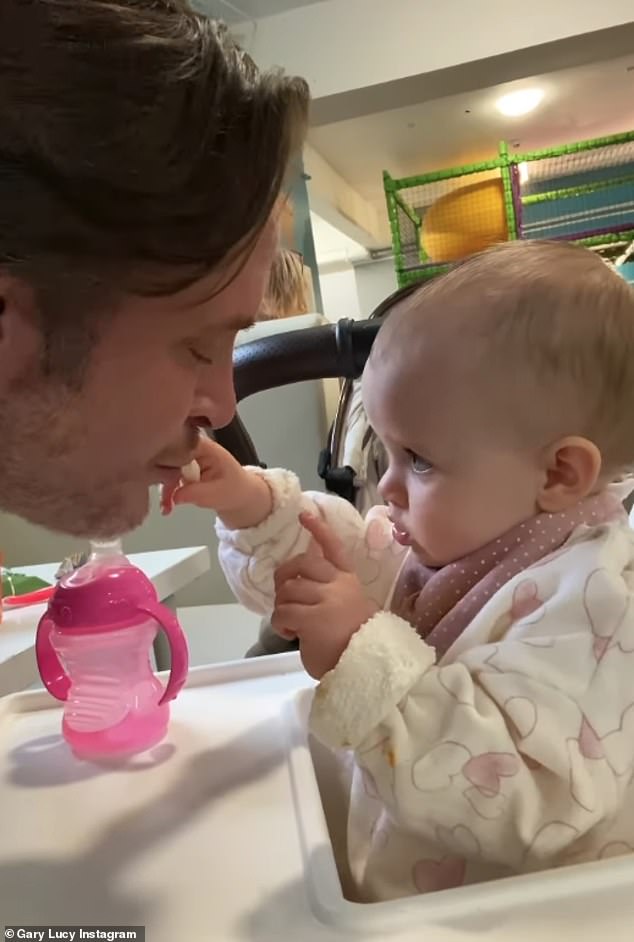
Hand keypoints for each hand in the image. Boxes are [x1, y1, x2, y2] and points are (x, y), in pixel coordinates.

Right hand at [163, 436, 272, 528]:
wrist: (241, 497)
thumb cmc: (235, 490)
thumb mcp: (218, 493)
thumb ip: (196, 492)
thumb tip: (174, 495)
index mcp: (205, 446)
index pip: (179, 443)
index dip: (168, 456)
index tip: (162, 475)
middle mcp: (193, 448)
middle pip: (169, 455)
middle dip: (163, 476)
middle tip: (164, 497)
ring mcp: (186, 458)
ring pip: (166, 467)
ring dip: (165, 487)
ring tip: (167, 506)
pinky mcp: (182, 469)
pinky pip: (168, 477)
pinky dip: (167, 492)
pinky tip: (168, 506)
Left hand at [272, 512, 377, 678]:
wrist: (367, 667)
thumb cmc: (355, 643)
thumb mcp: (347, 609)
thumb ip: (330, 594)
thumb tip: (301, 590)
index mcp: (349, 581)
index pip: (333, 548)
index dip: (318, 530)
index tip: (304, 515)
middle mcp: (339, 585)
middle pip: (302, 563)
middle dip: (284, 575)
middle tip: (283, 596)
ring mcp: (327, 600)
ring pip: (288, 588)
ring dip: (281, 605)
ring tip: (290, 623)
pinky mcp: (313, 618)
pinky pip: (283, 611)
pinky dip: (279, 623)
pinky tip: (289, 634)